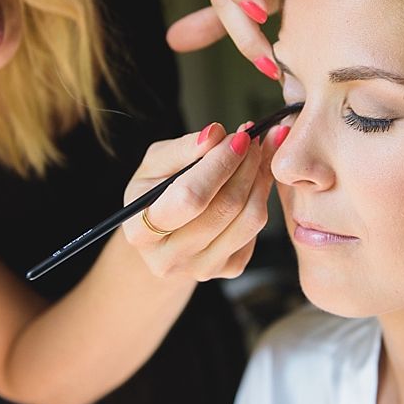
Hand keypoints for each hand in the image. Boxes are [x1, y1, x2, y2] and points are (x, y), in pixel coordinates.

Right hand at [121, 120, 289, 281]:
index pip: (190, 198)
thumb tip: (216, 134)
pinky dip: (262, 196)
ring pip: (250, 220)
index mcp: (141, 231)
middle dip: (246, 165)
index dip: (219, 164)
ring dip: (260, 179)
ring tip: (256, 153)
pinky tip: (255, 177)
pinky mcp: (229, 269)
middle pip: (226, 207)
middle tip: (252, 138)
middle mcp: (169, 258)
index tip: (238, 137)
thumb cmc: (155, 191)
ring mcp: (202, 268)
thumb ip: (184, 148)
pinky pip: (258, 230)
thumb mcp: (156, 163)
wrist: (162, 234)